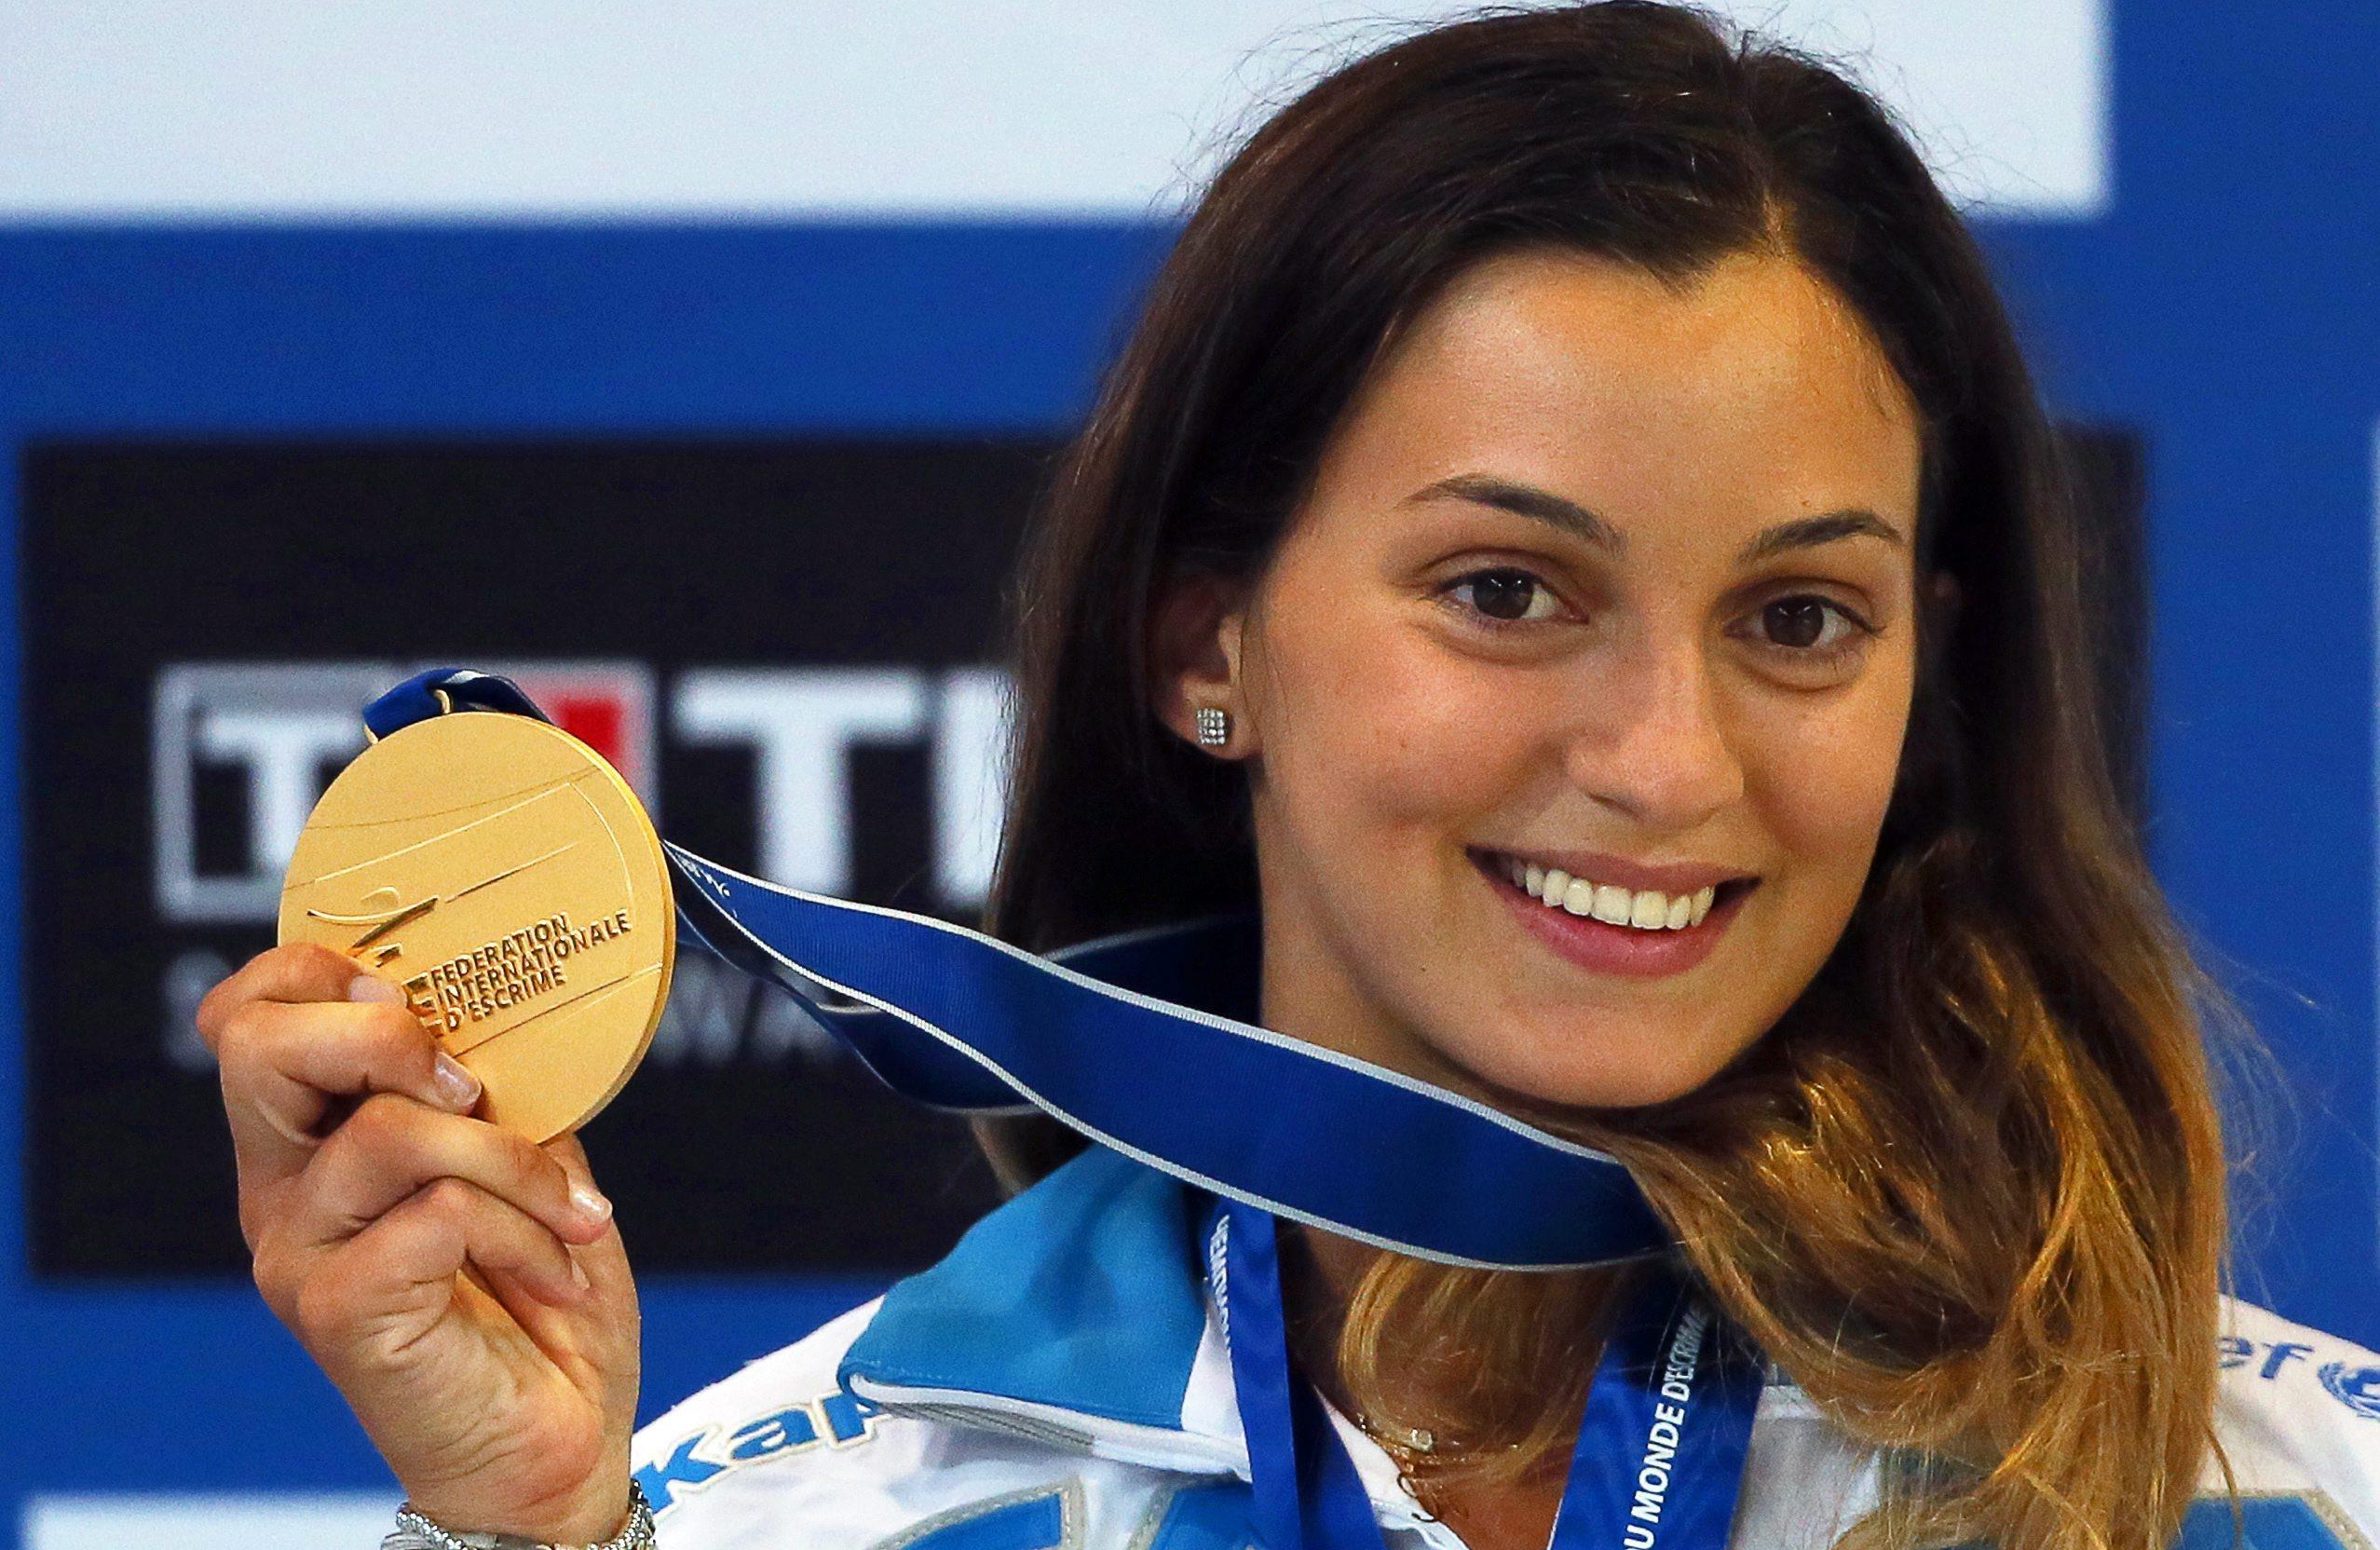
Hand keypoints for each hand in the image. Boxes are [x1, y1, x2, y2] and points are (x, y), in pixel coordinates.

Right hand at [199, 943, 640, 1542]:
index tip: (423, 1000)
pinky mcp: (335, 1309)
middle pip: (257, 1045)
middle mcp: (284, 1188)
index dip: (318, 971)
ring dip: (512, 1161)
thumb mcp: (534, 1158)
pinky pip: (436, 1213)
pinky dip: (523, 1226)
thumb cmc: (543, 1298)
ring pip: (388, 1130)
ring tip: (573, 1214)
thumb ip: (500, 1088)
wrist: (560, 1436)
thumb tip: (501, 1016)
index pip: (250, 1013)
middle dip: (386, 1038)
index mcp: (317, 1137)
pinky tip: (560, 1268)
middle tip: (473, 1088)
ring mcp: (299, 1249)